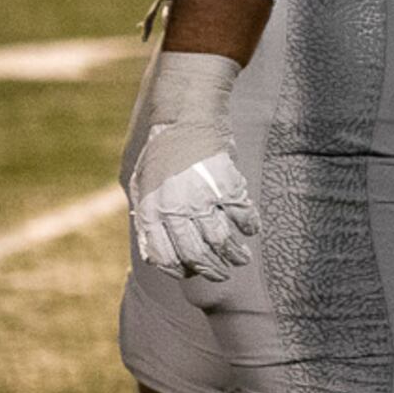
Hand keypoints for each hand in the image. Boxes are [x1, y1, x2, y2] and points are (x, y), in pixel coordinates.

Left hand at [128, 49, 254, 281]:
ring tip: (242, 259)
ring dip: (234, 254)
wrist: (185, 118)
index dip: (180, 270)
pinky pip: (243, 215)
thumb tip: (155, 253)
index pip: (165, 256)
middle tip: (223, 274)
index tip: (192, 273)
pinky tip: (251, 229)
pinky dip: (249, 225)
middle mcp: (175, 208)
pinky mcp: (227, 186)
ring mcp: (202, 197)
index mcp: (152, 210)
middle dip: (212, 270)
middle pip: (196, 254)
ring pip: (221, 240)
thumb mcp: (142, 185)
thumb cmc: (161, 151)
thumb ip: (147, 217)